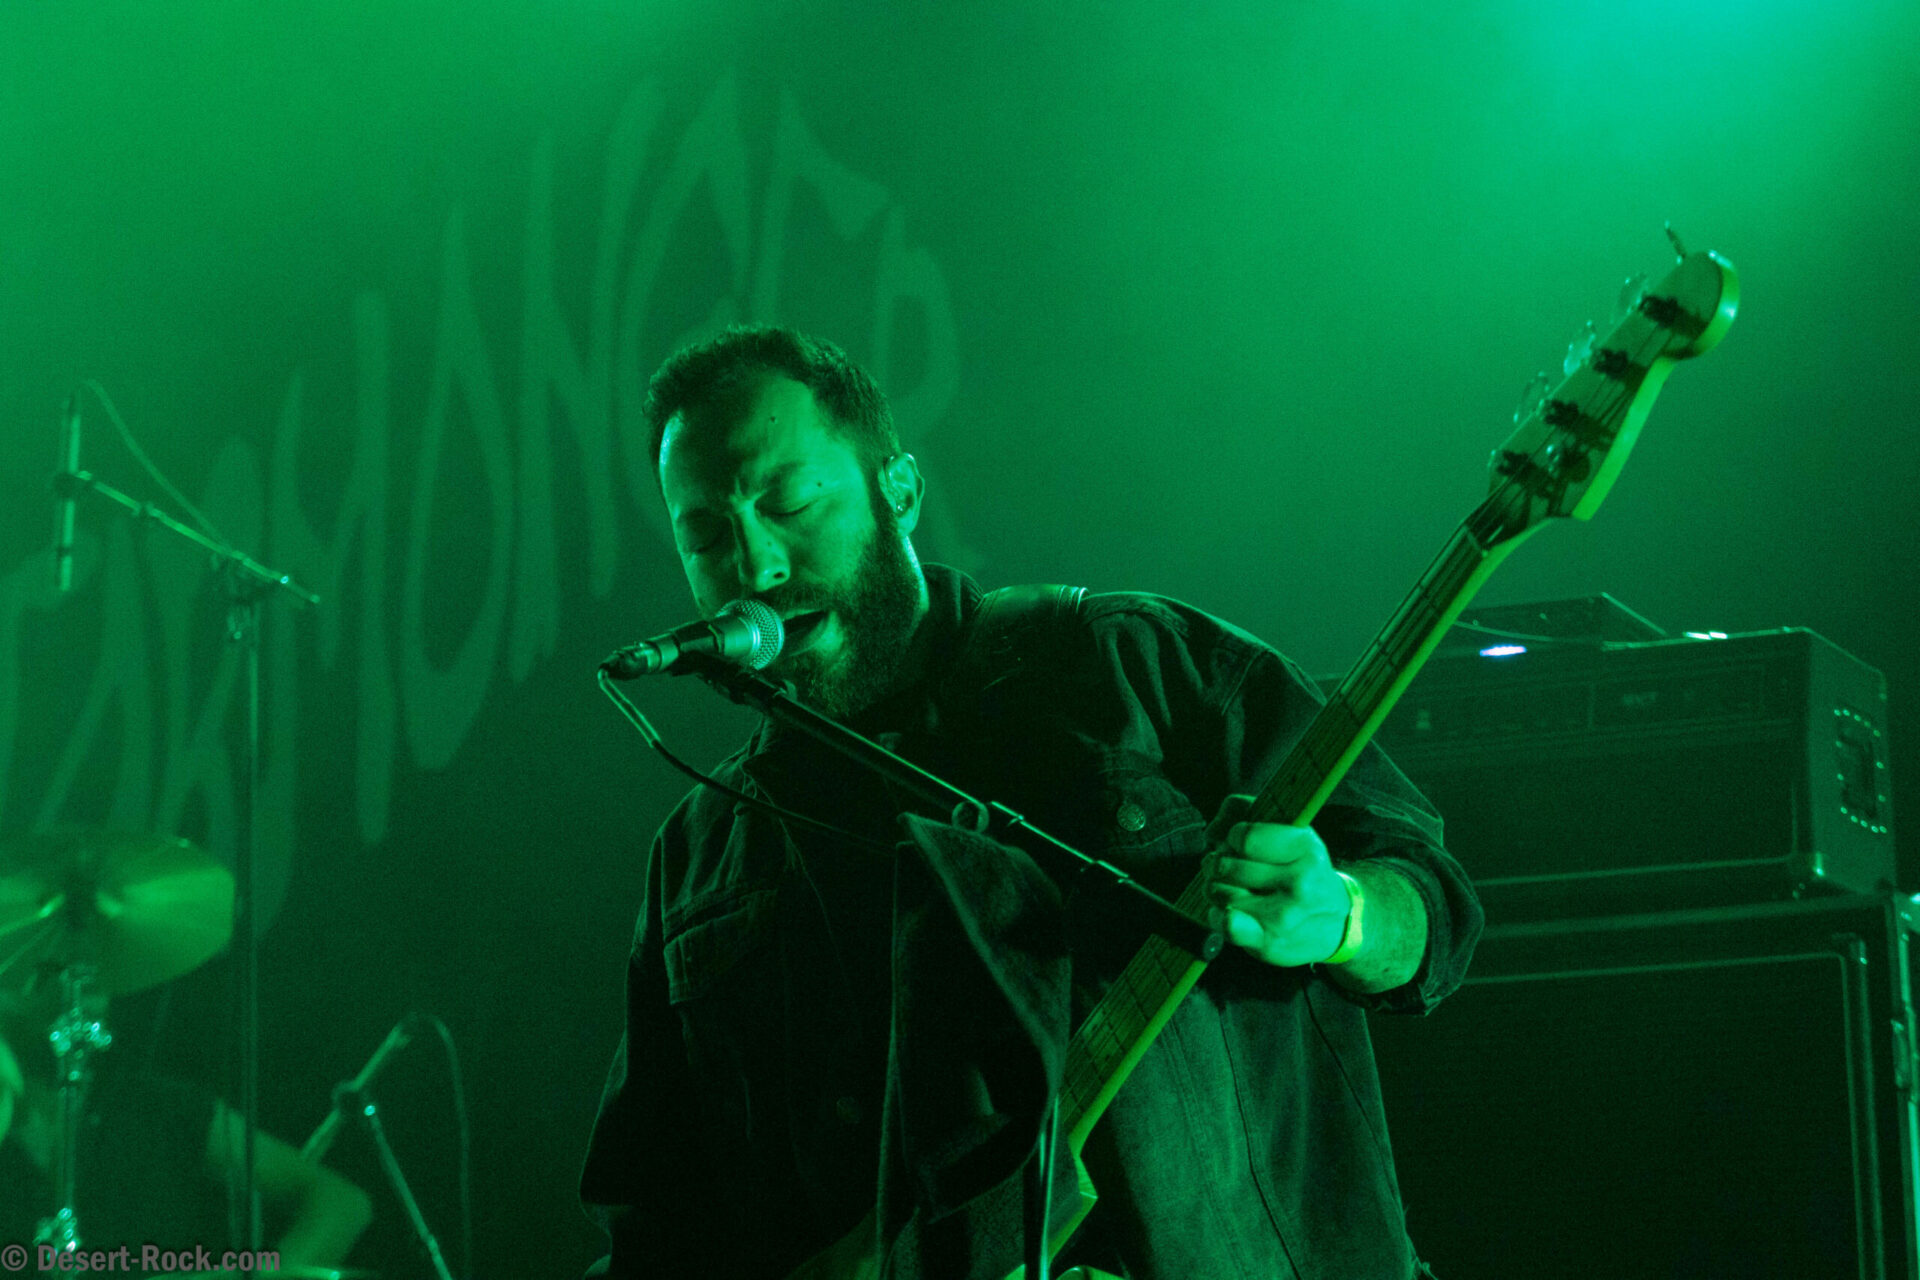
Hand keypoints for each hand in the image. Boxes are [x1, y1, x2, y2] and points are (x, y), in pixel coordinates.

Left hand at [1201, 794, 1352, 967]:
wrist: (1337, 923)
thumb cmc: (1302, 870)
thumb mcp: (1288, 832)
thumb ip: (1243, 812)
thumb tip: (1211, 832)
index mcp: (1305, 848)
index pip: (1244, 836)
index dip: (1233, 837)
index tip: (1240, 843)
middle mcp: (1299, 883)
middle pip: (1225, 864)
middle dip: (1219, 863)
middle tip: (1229, 867)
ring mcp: (1284, 916)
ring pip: (1218, 892)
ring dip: (1215, 888)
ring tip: (1230, 888)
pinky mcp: (1269, 942)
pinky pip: (1224, 923)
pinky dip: (1217, 916)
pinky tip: (1229, 911)